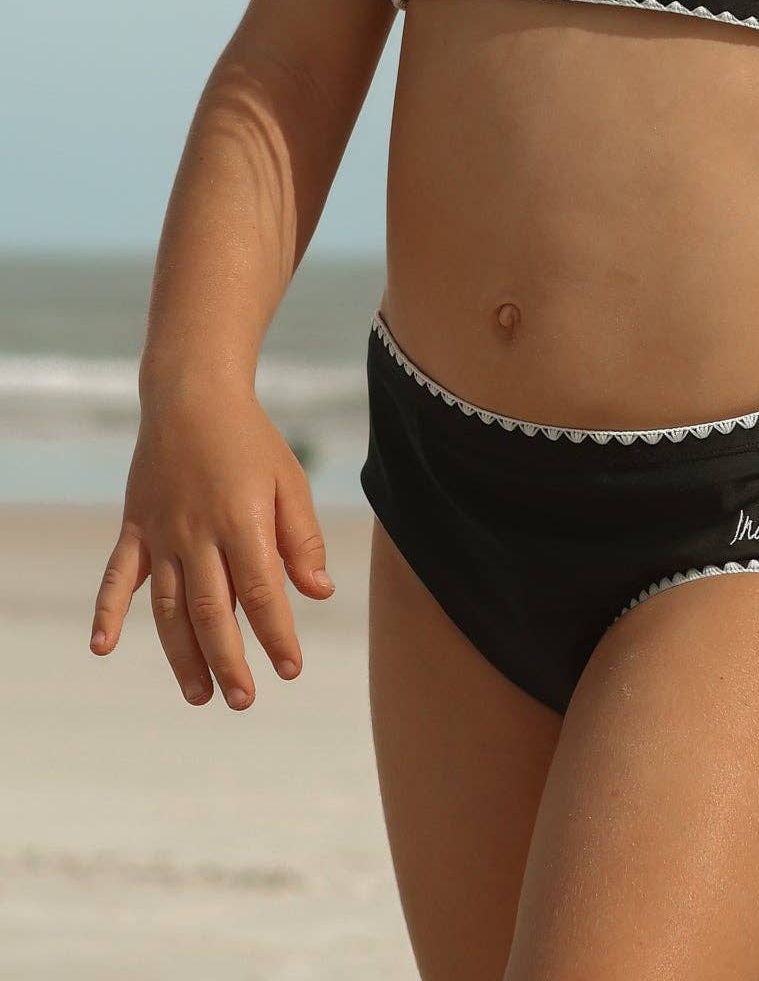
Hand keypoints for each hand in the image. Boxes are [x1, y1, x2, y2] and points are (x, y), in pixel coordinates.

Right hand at [89, 382, 334, 709]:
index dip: (276, 634)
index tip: (290, 668)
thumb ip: (302, 539)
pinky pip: (117, 575)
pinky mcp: (136, 528)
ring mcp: (162, 533)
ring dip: (183, 655)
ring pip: (169, 607)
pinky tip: (102, 647)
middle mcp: (198, 533)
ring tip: (200, 695)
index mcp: (242, 521)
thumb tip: (318, 592)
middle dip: (229, 660)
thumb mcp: (289, 480)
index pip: (261, 593)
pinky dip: (107, 612)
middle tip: (244, 700)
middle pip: (212, 611)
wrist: (192, 395)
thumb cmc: (250, 440)